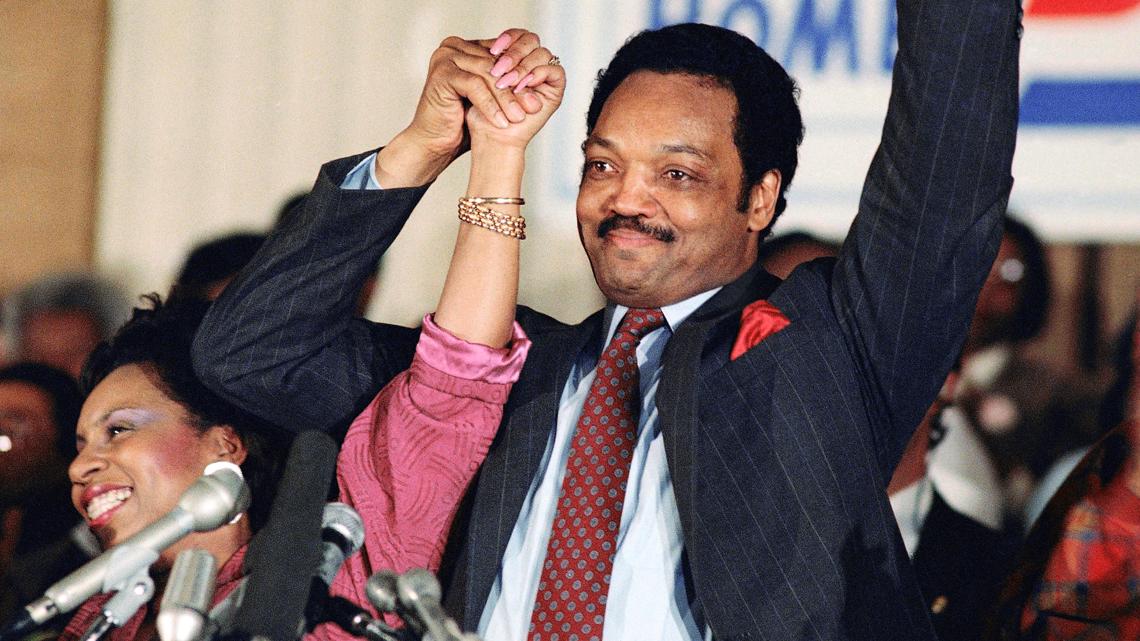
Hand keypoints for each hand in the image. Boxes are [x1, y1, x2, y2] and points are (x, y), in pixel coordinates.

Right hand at [378, 30, 554, 186]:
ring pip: (487, 75)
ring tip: (519, 117)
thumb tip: (539, 73)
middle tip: (533, 107)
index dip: (521, 75)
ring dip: (506, 99)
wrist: (435, 140)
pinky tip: (500, 121)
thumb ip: (504, 79)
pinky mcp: (442, 72)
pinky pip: (475, 86)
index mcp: (467, 47)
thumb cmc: (461, 120)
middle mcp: (454, 46)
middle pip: (496, 65)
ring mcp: (446, 57)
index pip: (502, 54)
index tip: (537, 97)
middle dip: (516, 89)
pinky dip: (490, 105)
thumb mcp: (489, 95)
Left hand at [467, 40, 564, 151]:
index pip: (518, 35)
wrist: (492, 137)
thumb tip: (491, 40)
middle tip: (498, 70)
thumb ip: (490, 59)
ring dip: (523, 67)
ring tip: (507, 82)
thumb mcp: (482, 80)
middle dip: (514, 53)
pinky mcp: (555, 89)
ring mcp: (545, 77)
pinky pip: (555, 70)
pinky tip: (521, 86)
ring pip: (542, 53)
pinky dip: (538, 75)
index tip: (490, 51)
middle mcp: (533, 65)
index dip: (508, 38)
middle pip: (531, 40)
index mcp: (517, 59)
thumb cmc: (483, 113)